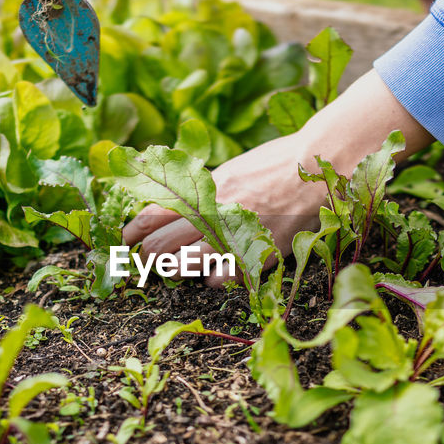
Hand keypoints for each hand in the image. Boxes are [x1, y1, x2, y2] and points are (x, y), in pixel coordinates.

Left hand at [121, 71, 435, 285]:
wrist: (317, 165)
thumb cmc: (276, 163)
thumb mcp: (232, 169)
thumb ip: (205, 189)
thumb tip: (174, 204)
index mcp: (206, 188)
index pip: (155, 213)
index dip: (136, 229)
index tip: (127, 238)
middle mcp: (215, 212)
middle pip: (164, 244)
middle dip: (150, 256)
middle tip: (144, 262)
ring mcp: (236, 233)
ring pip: (187, 263)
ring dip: (175, 270)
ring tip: (169, 271)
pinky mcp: (258, 251)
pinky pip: (224, 277)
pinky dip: (215, 279)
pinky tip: (212, 278)